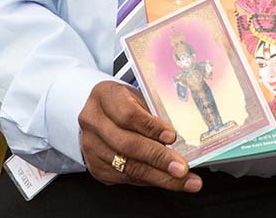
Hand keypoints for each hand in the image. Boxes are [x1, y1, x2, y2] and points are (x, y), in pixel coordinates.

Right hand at [79, 81, 201, 191]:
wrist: (99, 114)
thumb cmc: (125, 103)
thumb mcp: (138, 97)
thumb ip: (153, 113)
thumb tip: (179, 137)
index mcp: (104, 95)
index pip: (128, 114)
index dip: (151, 127)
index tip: (172, 136)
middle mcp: (93, 121)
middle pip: (127, 144)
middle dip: (159, 158)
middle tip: (182, 168)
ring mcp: (91, 147)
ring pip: (128, 166)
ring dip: (159, 176)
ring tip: (184, 181)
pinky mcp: (96, 167)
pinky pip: (126, 177)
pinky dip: (150, 180)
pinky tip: (168, 181)